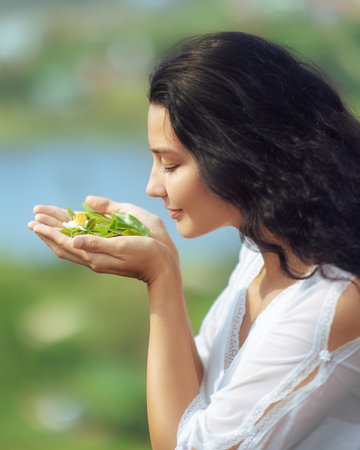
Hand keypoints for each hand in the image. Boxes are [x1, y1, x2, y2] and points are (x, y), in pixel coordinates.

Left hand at [28, 195, 179, 284]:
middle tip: (34, 216)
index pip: (65, 241)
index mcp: (95, 255)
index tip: (35, 219)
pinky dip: (70, 236)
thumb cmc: (147, 253)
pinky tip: (68, 230)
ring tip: (44, 223)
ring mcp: (99, 257)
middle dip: (48, 229)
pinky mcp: (106, 255)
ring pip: (70, 244)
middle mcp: (93, 257)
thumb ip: (98, 242)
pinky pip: (81, 245)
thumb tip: (74, 237)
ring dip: (56, 233)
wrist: (163, 267)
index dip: (49, 230)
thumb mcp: (123, 246)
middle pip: (63, 242)